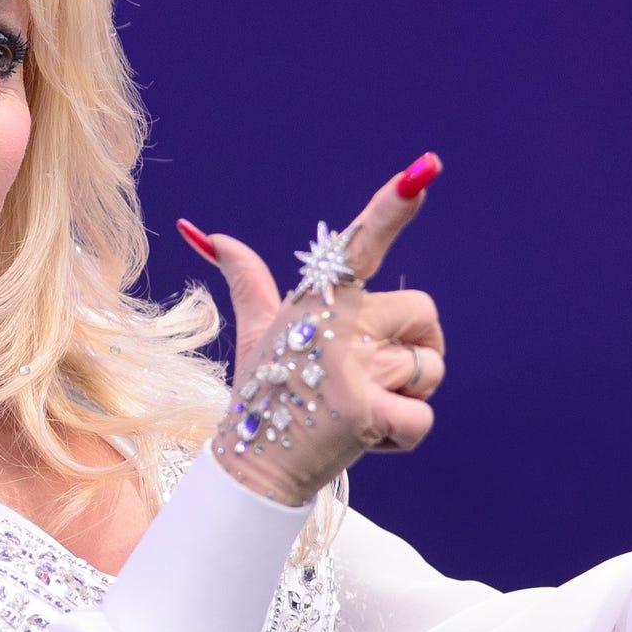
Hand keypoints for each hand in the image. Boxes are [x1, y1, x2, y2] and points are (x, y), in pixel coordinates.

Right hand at [177, 154, 445, 504]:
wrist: (254, 465)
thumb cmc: (263, 392)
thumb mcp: (254, 328)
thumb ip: (245, 276)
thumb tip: (202, 231)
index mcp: (320, 297)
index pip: (361, 240)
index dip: (394, 203)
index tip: (426, 167)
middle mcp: (337, 322)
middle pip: (424, 315)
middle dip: (415, 349)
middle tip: (367, 378)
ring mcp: (350, 365)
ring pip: (430, 368)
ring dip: (407, 396)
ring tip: (358, 408)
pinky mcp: (365, 410)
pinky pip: (423, 416)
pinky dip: (403, 435)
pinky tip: (364, 438)